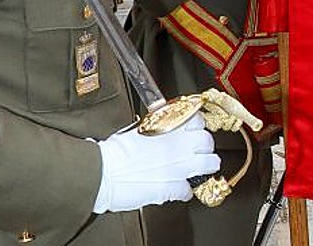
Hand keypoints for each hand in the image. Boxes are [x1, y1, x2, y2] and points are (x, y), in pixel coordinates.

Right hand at [92, 114, 218, 213]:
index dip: (197, 127)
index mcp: (170, 127)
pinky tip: (178, 190)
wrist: (101, 173)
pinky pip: (189, 189)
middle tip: (198, 152)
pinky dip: (184, 191)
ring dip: (205, 167)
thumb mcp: (139, 131)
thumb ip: (158, 131)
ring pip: (210, 164)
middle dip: (204, 148)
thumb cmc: (112, 152)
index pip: (198, 120)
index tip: (194, 131)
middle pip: (208, 142)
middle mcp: (180, 144)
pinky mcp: (174, 187)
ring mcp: (181, 166)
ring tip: (199, 170)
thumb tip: (162, 132)